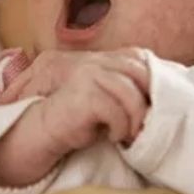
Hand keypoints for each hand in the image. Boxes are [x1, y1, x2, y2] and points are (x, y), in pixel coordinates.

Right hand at [0, 51, 150, 186]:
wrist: (37, 134)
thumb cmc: (72, 121)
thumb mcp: (102, 98)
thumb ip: (121, 87)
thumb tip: (156, 95)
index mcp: (95, 57)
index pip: (135, 56)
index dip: (152, 78)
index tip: (155, 103)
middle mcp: (89, 59)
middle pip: (138, 69)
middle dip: (149, 97)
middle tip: (149, 121)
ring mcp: (84, 73)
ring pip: (129, 90)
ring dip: (135, 116)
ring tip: (130, 134)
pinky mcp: (80, 92)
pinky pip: (115, 108)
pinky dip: (120, 126)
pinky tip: (113, 137)